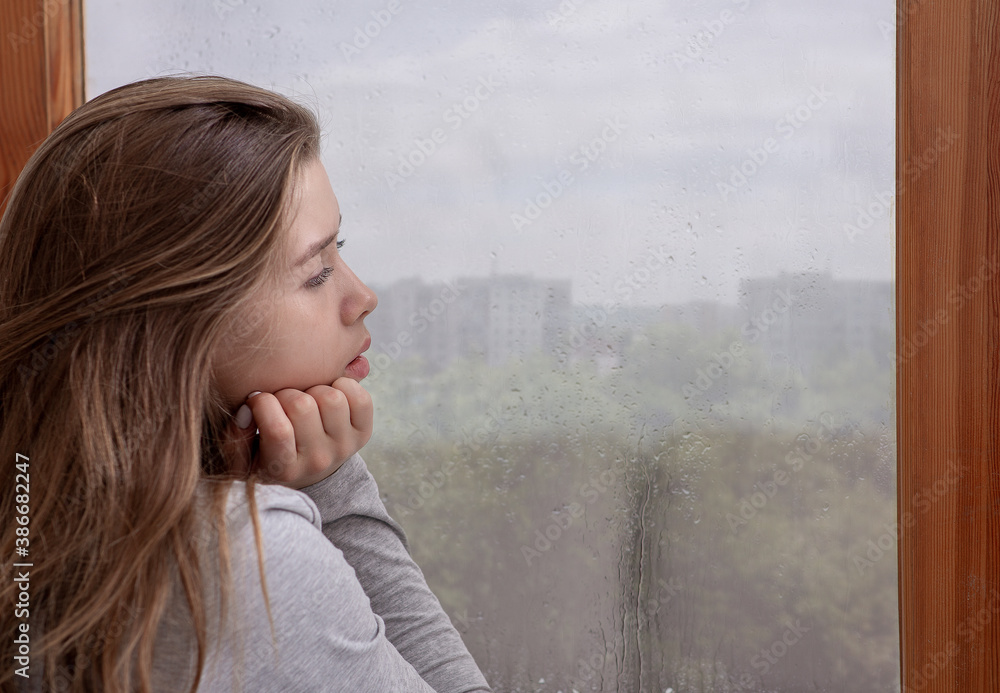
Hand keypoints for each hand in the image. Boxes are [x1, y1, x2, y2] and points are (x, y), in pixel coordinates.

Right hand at [224, 377, 372, 488]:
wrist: (309, 472)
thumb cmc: (268, 457)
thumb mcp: (242, 456)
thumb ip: (234, 436)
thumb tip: (248, 409)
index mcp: (285, 469)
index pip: (277, 429)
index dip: (262, 404)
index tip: (257, 400)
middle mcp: (318, 461)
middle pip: (303, 407)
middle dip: (286, 394)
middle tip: (281, 401)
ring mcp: (344, 447)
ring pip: (331, 397)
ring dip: (314, 390)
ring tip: (305, 399)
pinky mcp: (363, 433)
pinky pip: (360, 397)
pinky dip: (343, 386)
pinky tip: (327, 395)